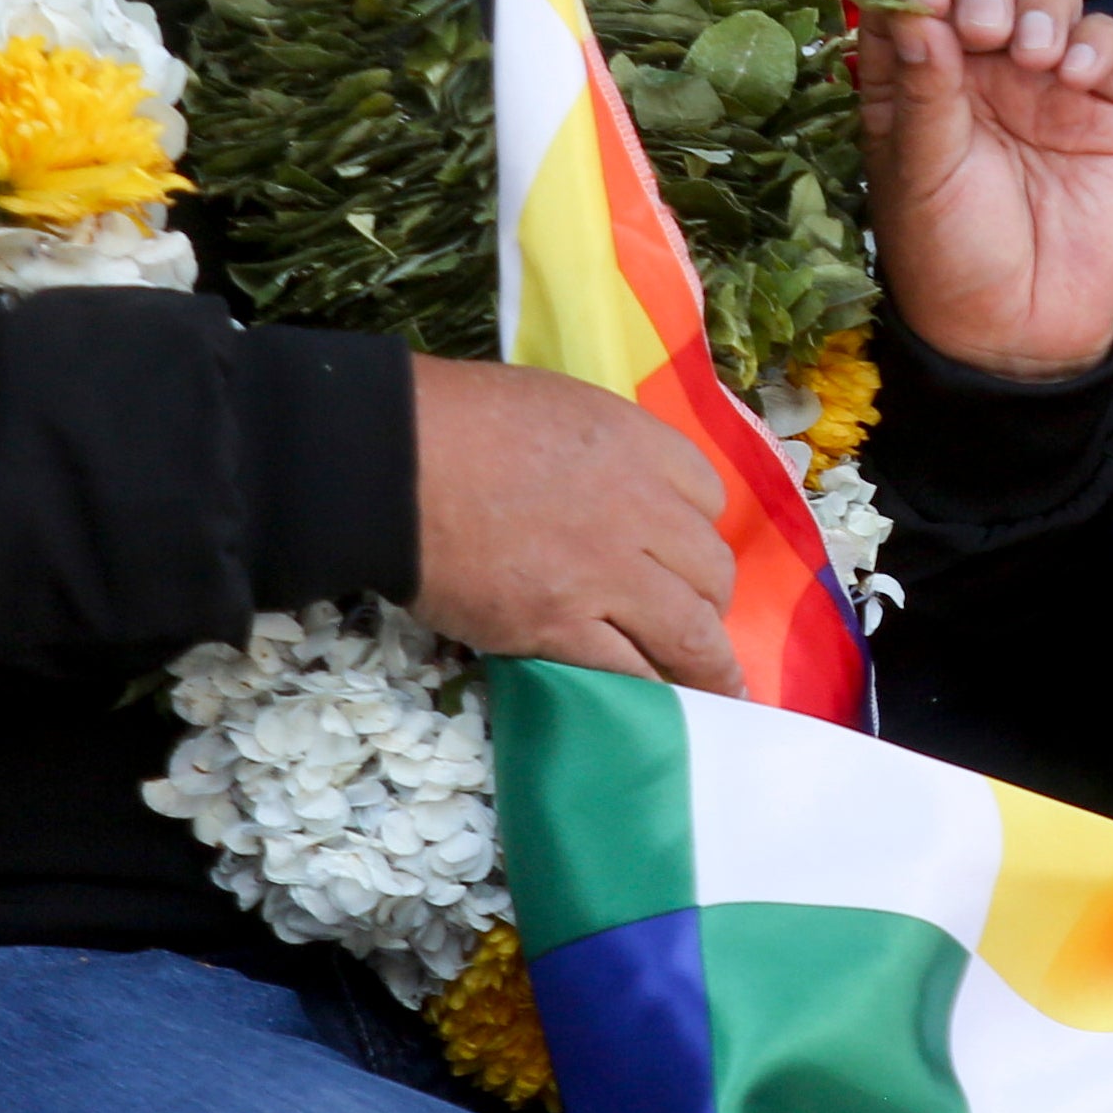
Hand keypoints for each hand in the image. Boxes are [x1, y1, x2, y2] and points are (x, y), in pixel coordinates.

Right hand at [405, 354, 738, 689]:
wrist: (392, 459)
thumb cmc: (458, 420)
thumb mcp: (559, 406)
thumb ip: (605, 450)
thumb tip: (614, 486)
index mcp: (641, 447)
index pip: (707, 496)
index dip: (697, 530)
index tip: (685, 552)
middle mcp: (641, 510)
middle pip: (710, 569)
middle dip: (710, 600)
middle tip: (699, 624)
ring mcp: (605, 574)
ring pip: (690, 632)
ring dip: (709, 666)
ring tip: (720, 690)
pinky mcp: (560, 627)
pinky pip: (630, 671)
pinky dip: (651, 691)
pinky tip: (660, 705)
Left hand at [860, 0, 1112, 382]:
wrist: (1024, 331)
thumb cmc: (951, 256)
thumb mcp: (921, 173)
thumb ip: (923, 88)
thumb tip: (916, 4)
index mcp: (917, 79)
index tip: (929, 7)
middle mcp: (979, 68)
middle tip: (988, 30)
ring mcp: (1045, 82)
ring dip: (1044, 6)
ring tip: (1035, 58)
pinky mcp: (1106, 104)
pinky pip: (1110, 43)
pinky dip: (1097, 44)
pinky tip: (1075, 79)